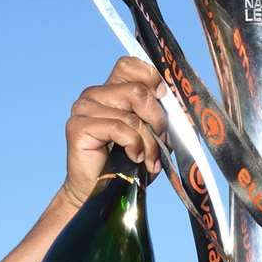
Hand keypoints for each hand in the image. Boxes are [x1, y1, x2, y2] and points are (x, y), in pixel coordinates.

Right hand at [62, 57, 167, 209]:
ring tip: (148, 160)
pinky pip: (119, 128)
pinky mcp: (78, 126)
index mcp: (111, 91)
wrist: (102, 196)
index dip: (151, 78)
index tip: (163, 99)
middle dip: (157, 120)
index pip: (129, 65)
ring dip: (148, 142)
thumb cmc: (127, 167)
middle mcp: (94, 95)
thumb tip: (182, 108)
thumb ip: (160, 118)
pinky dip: (134, 145)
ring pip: (131, 114)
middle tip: (162, 143)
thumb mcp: (151, 138)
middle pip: (138, 91)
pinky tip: (134, 158)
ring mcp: (83, 109)